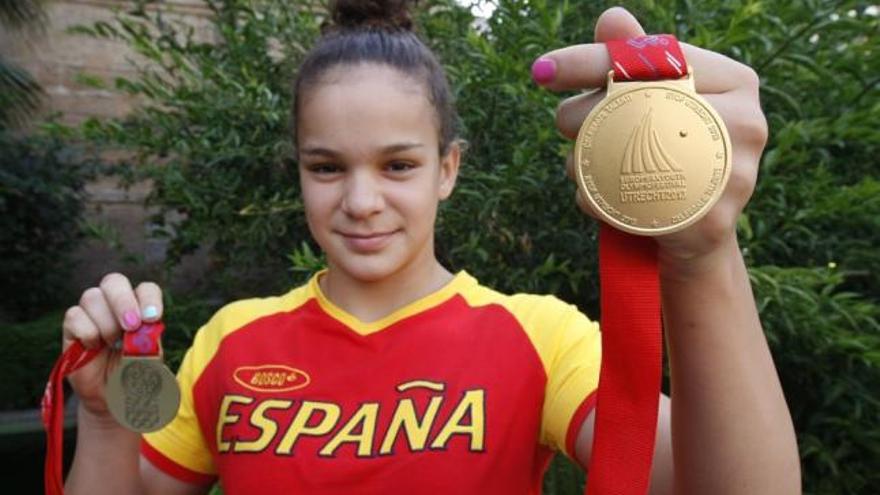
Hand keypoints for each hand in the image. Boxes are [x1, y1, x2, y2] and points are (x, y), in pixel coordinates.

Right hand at [61, 273, 163, 417]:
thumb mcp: (150, 361)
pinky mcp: (72, 327)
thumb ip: (149, 342)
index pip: (145, 289)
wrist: (112, 399)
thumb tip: (144, 325)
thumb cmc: (134, 376)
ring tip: (112, 343)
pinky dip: (87, 332)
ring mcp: (92, 314)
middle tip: (130, 326)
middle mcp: (115, 306)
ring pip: (92, 297)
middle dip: (123, 302)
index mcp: (140, 308)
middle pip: (114, 281)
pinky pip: (74, 316)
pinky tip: (93, 348)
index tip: (152, 318)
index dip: (149, 299)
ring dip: (106, 323)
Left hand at [533, 7, 766, 272]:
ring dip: (581, 162)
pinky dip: (594, 200)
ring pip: (624, 158)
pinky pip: (625, 205)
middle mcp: (745, 123)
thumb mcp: (658, 101)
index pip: (652, 60)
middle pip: (636, 107)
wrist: (701, 230)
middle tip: (566, 124)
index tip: (542, 70)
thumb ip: (636, 61)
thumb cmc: (675, 151)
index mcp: (734, 82)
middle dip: (578, 114)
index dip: (592, 62)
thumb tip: (612, 18)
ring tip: (584, 166)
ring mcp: (734, 175)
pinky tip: (594, 198)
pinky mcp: (709, 222)